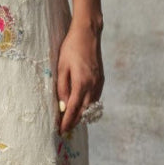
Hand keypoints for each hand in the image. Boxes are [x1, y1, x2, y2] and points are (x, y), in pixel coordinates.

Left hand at [56, 18, 103, 134]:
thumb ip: (62, 87)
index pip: (74, 109)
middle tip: (65, 128)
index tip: (61, 131)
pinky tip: (82, 105)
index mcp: (82, 83)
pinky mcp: (101, 79)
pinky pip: (95, 98)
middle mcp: (93, 86)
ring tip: (72, 119)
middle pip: (84, 111)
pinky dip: (89, 105)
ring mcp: (99, 83)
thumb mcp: (62, 66)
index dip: (67, 121)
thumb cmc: (71, 47)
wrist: (88, 33)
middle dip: (75, 121)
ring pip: (91, 106)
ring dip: (82, 114)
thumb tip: (63, 106)